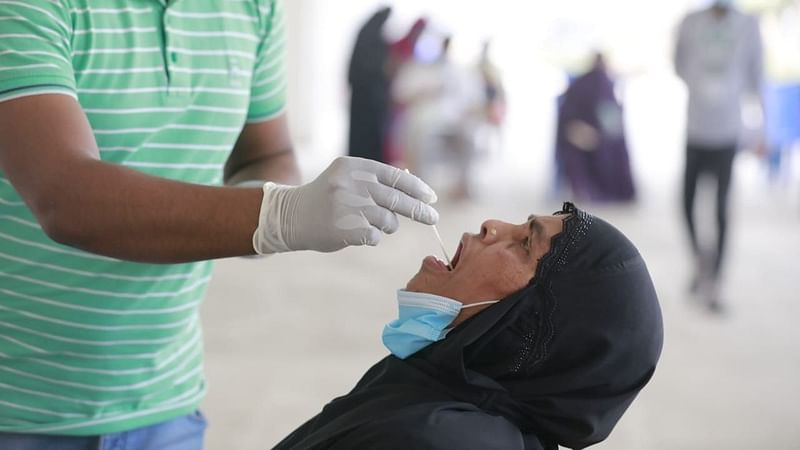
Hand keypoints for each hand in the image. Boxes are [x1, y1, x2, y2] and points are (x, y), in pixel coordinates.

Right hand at [253, 156, 438, 252]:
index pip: (395, 176)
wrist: (291, 216)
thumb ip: (376, 180)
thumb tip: (415, 186)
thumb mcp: (347, 177)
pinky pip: (375, 236)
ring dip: (387, 225)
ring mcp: (348, 206)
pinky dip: (372, 237)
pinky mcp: (345, 228)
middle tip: (433, 218)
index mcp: (354, 166)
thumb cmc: (327, 197)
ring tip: (370, 223)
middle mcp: (351, 183)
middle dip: (419, 210)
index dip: (416, 188)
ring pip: (388, 220)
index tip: (431, 198)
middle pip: (397, 198)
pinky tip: (357, 233)